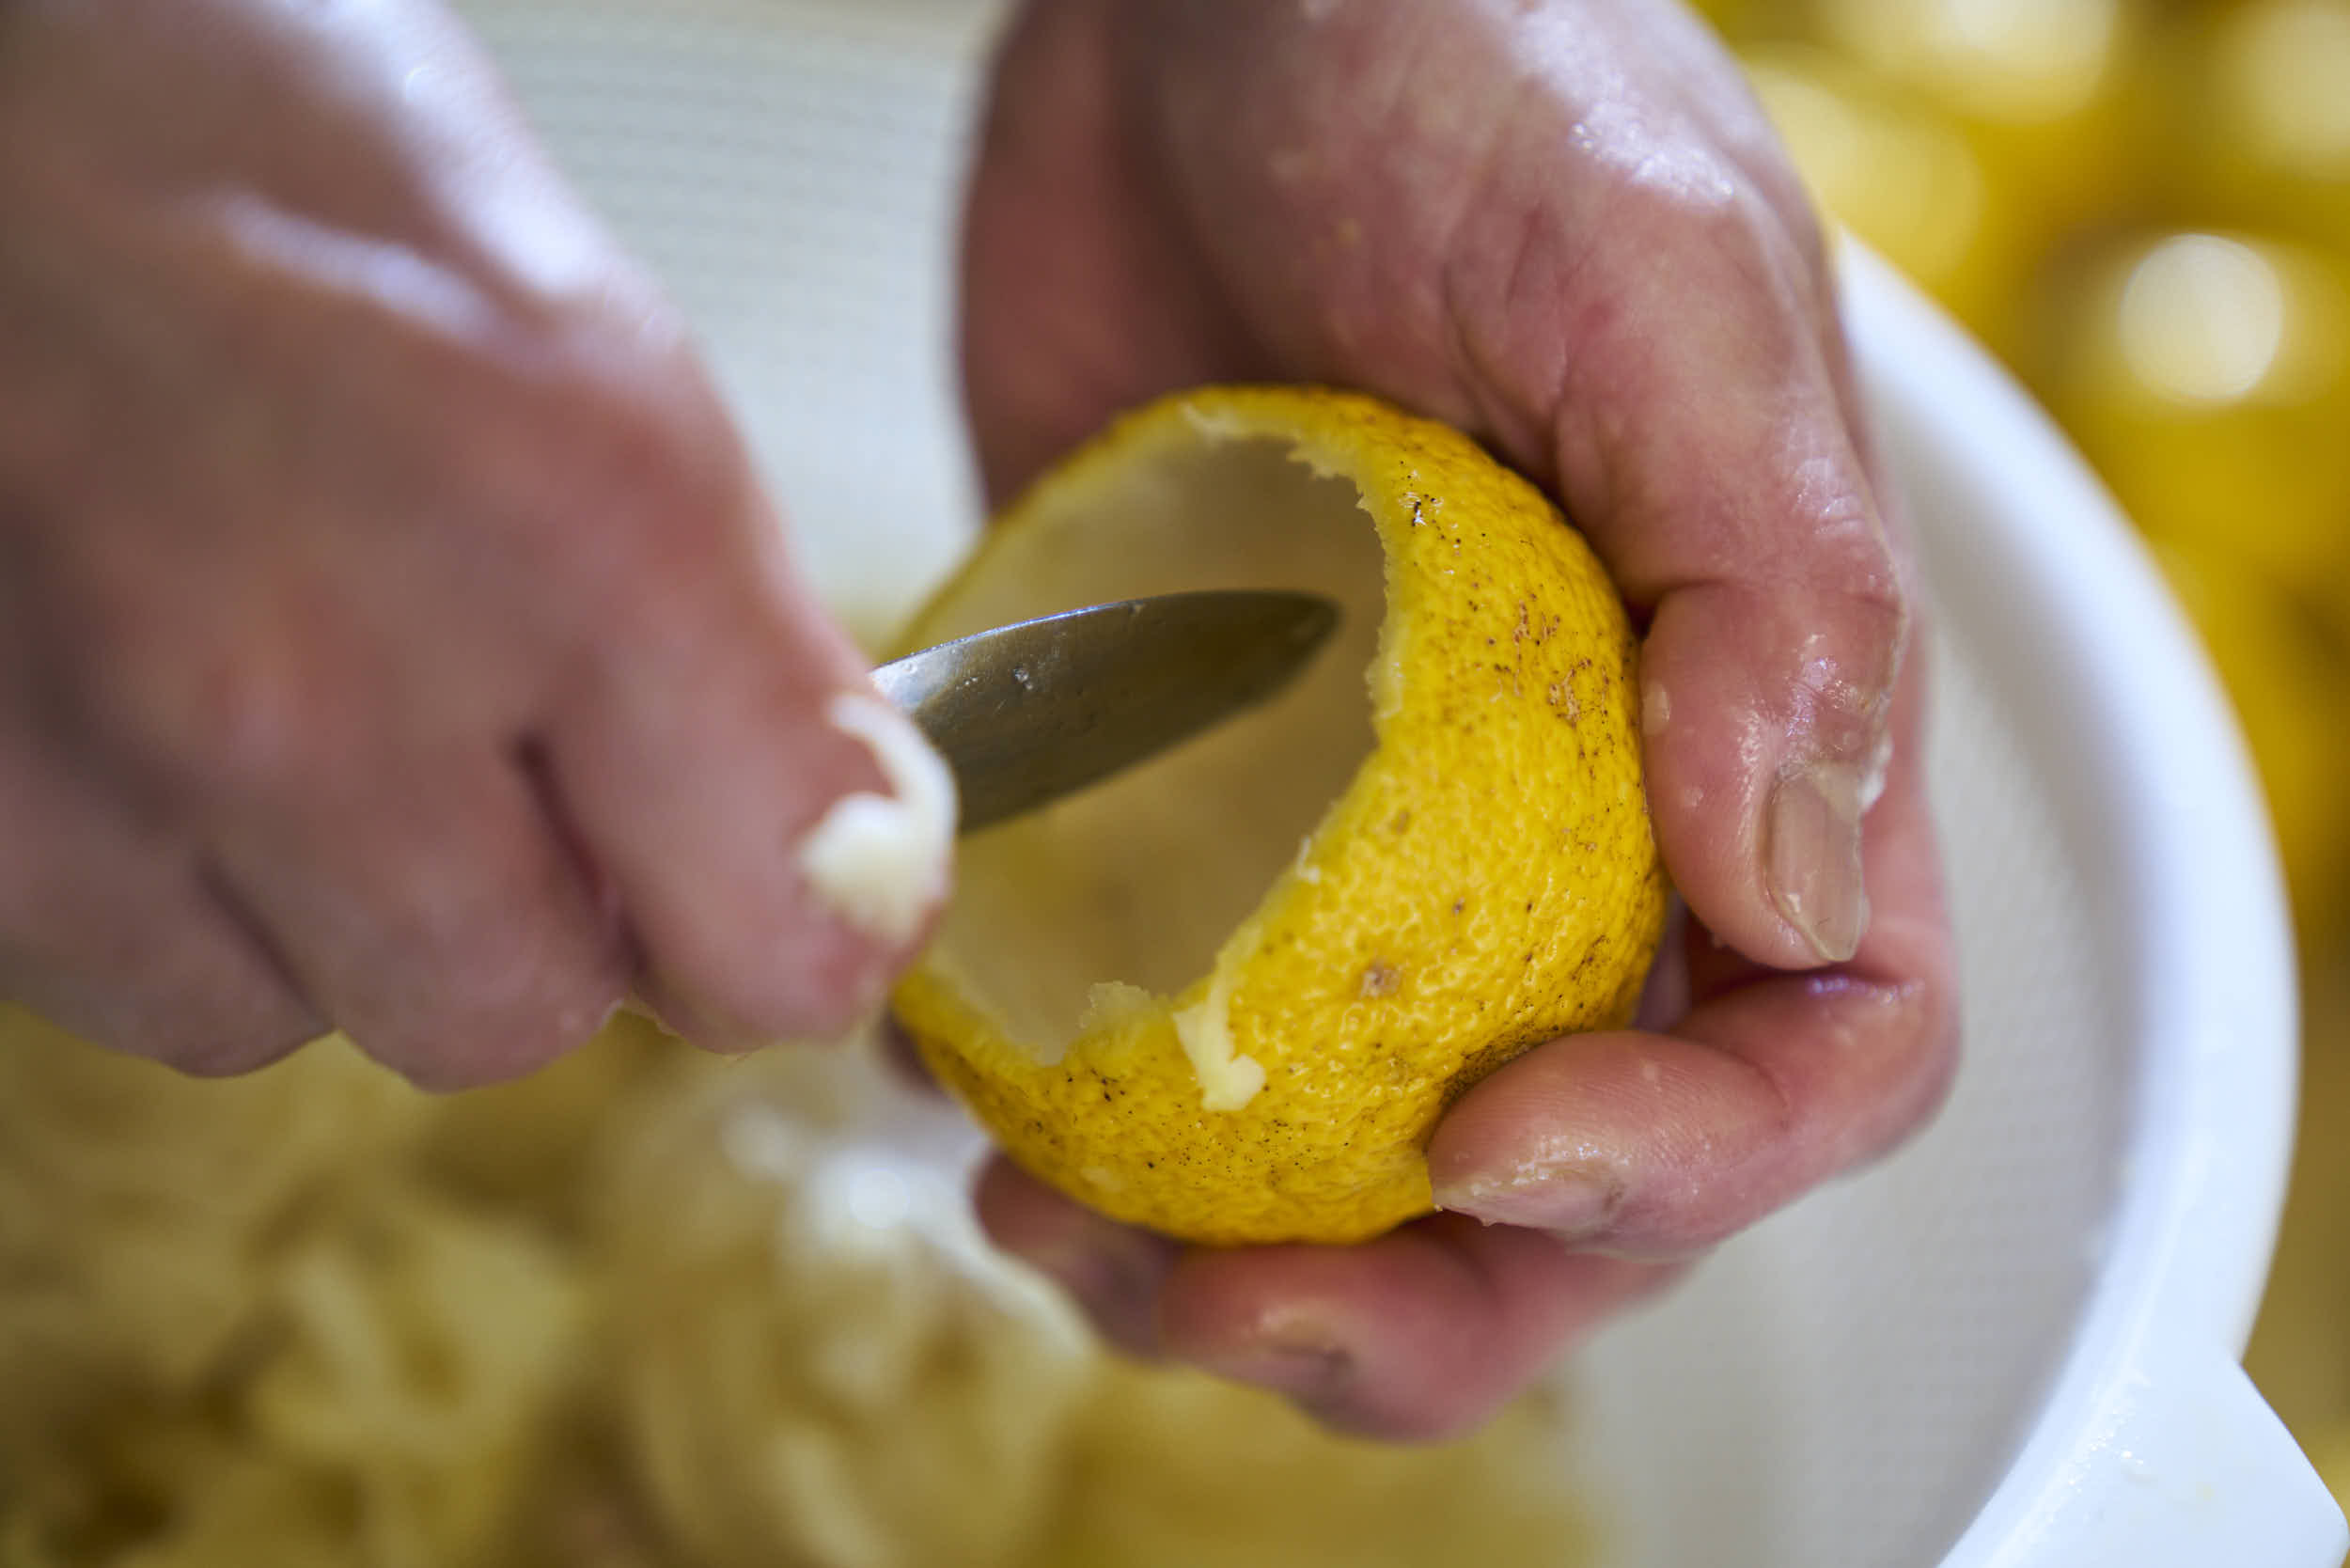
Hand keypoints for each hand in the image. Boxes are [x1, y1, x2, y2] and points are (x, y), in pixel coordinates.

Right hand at [0, 0, 948, 1086]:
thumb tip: (829, 854)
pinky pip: (122, 976)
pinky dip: (159, 883)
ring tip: (279, 670)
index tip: (771, 880)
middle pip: (524, 1017)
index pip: (779, 948)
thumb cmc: (256, 153)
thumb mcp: (593, 352)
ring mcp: (102, 765)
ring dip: (326, 900)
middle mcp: (328, 681)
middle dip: (532, 909)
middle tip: (487, 733)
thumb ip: (730, 644)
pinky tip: (146, 700)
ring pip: (302, 1015)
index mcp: (579, 523)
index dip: (782, 925)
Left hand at [958, 0, 1957, 1438]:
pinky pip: (1128, 999)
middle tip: (1220, 1305)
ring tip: (1043, 1226)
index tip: (1488, 1143)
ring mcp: (1355, 822)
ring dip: (1205, 1248)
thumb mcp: (1663, 279)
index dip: (1691, 1164)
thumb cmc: (1471, 70)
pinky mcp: (1170, 780)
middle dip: (1418, 1306)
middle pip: (1562, 1173)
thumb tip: (1782, 889)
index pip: (1812, 1047)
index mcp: (1744, 738)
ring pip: (1329, 1138)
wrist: (1200, 0)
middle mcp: (1566, 820)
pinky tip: (943, 1083)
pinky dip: (1047, 1081)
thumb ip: (1771, 580)